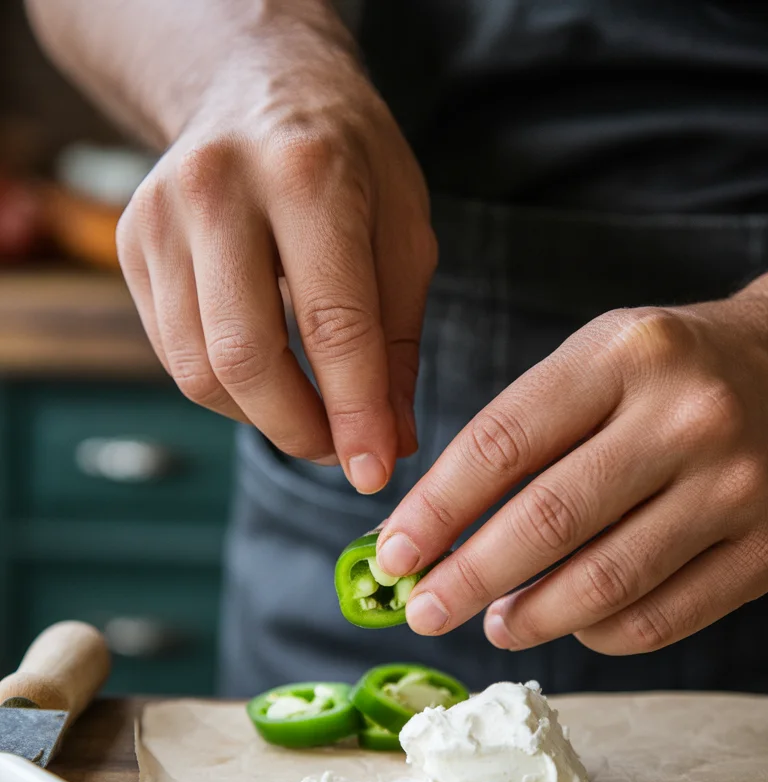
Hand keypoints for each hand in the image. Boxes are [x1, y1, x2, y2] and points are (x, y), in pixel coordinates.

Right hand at [115, 10, 435, 490]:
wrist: (258, 87)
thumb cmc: (347, 164)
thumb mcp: (403, 235)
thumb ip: (396, 342)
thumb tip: (389, 443)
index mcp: (307, 174)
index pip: (332, 324)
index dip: (355, 413)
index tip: (375, 472)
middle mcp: (218, 188)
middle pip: (245, 356)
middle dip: (300, 430)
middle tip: (342, 454)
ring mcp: (160, 215)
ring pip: (199, 369)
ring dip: (263, 418)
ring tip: (313, 419)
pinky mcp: (129, 244)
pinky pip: (176, 355)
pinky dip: (227, 390)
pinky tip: (269, 380)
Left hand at [376, 296, 767, 652]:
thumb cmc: (668, 378)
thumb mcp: (594, 362)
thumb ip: (517, 435)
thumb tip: (426, 532)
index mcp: (626, 355)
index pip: (503, 443)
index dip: (436, 511)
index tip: (394, 555)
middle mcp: (688, 416)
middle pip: (550, 521)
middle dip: (469, 578)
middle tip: (425, 611)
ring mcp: (736, 487)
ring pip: (606, 584)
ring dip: (531, 617)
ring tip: (495, 622)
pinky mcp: (767, 552)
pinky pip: (659, 621)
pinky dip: (598, 634)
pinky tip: (571, 622)